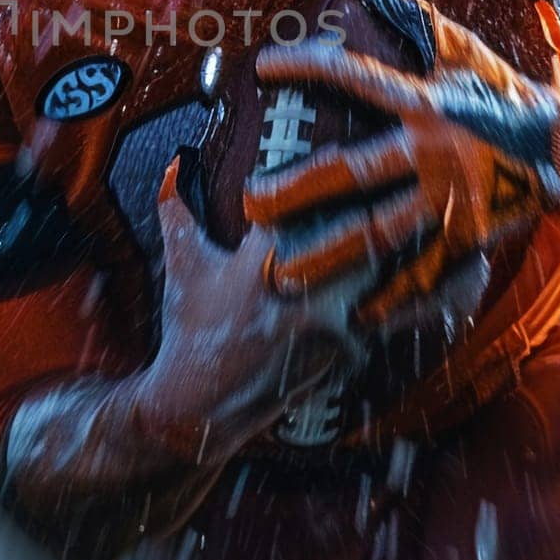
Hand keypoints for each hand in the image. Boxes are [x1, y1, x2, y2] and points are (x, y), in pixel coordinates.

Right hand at [136, 154, 373, 461]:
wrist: (199, 406)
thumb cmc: (190, 329)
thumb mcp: (182, 268)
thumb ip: (176, 211)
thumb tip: (175, 163)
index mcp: (261, 260)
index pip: (304, 202)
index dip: (322, 177)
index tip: (339, 153)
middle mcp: (300, 291)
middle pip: (356, 234)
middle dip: (362, 218)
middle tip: (374, 200)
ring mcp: (327, 326)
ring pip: (371, 274)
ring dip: (372, 259)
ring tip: (385, 238)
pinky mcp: (343, 354)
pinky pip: (373, 316)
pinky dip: (371, 303)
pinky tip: (375, 290)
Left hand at [242, 7, 559, 323]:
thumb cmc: (511, 101)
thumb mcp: (470, 60)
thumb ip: (429, 36)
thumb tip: (390, 0)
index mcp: (425, 104)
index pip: (355, 78)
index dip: (309, 68)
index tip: (263, 67)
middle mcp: (430, 152)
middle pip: (349, 173)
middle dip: (293, 189)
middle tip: (249, 203)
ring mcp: (447, 200)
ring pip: (375, 233)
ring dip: (326, 255)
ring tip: (282, 273)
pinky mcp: (465, 238)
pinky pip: (420, 274)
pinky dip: (390, 297)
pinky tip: (356, 314)